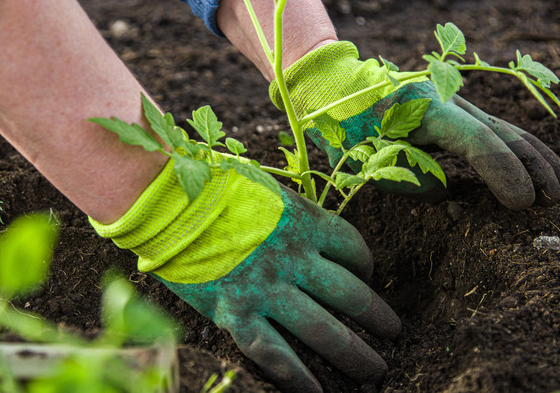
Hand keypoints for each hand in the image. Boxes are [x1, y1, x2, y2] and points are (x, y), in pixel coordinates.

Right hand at [90, 158, 400, 391]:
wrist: (165, 200)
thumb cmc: (213, 186)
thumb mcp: (266, 189)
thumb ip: (293, 213)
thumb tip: (309, 232)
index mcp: (305, 222)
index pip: (353, 249)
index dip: (366, 266)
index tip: (367, 277)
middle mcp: (294, 259)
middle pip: (350, 295)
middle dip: (378, 317)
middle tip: (394, 332)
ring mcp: (267, 289)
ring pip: (323, 330)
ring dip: (355, 352)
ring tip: (375, 370)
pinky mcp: (236, 313)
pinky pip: (276, 354)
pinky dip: (299, 378)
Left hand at [270, 41, 559, 209]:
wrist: (336, 88)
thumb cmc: (344, 128)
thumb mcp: (363, 160)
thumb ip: (407, 179)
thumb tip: (446, 190)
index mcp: (423, 110)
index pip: (477, 142)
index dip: (504, 173)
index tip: (521, 204)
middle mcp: (446, 99)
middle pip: (500, 132)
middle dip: (530, 167)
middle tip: (550, 201)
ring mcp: (453, 100)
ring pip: (503, 127)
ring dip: (533, 156)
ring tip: (557, 186)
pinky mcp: (453, 108)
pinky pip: (493, 128)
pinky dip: (518, 147)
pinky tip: (538, 163)